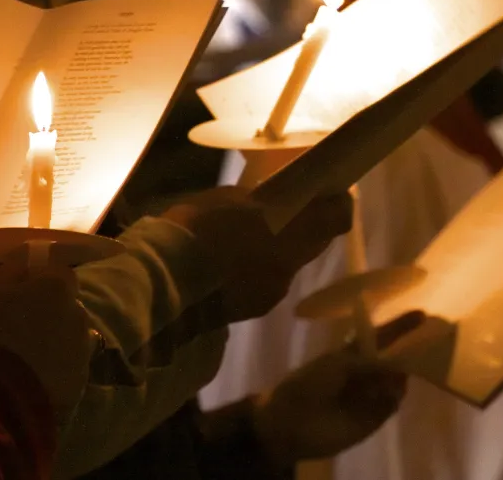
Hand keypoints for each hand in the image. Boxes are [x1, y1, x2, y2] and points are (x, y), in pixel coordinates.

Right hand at [0, 243, 90, 416]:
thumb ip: (13, 269)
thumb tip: (28, 256)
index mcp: (57, 285)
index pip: (57, 272)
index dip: (40, 281)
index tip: (21, 294)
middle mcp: (78, 311)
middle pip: (66, 302)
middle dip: (50, 309)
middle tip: (21, 326)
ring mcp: (82, 346)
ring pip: (69, 333)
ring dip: (54, 337)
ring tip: (26, 354)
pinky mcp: (80, 378)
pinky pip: (68, 363)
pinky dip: (56, 364)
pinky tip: (35, 375)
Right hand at [160, 187, 352, 323]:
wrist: (165, 284)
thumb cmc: (196, 229)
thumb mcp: (228, 199)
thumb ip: (259, 202)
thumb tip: (271, 203)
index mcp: (291, 232)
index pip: (338, 219)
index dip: (338, 204)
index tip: (330, 193)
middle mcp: (292, 265)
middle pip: (316, 243)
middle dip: (309, 226)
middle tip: (289, 210)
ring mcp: (274, 291)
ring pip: (291, 264)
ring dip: (282, 251)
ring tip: (252, 238)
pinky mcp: (255, 310)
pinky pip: (270, 283)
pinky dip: (261, 271)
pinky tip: (234, 265)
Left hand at [249, 310, 421, 465]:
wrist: (292, 422)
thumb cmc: (308, 384)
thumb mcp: (337, 364)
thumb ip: (367, 361)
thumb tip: (396, 364)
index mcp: (354, 354)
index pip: (383, 336)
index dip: (400, 326)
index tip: (422, 314)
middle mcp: (367, 372)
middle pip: (395, 359)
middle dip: (408, 350)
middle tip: (426, 341)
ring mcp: (372, 395)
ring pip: (397, 381)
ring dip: (400, 375)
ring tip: (399, 368)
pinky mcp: (375, 418)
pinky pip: (392, 404)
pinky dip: (394, 396)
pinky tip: (389, 390)